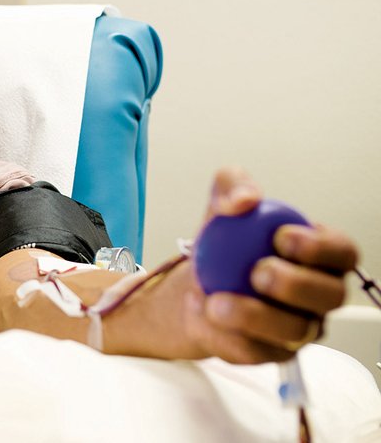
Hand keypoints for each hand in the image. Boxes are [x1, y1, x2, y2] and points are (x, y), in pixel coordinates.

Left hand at [184, 167, 358, 362]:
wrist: (196, 280)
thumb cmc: (225, 241)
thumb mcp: (222, 200)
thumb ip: (233, 185)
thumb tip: (245, 200)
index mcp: (321, 255)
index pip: (343, 253)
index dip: (321, 248)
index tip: (281, 236)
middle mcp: (319, 296)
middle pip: (330, 297)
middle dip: (297, 285)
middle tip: (257, 272)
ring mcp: (299, 329)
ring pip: (294, 332)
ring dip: (253, 317)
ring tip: (214, 301)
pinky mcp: (270, 354)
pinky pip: (255, 352)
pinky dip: (224, 334)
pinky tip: (200, 312)